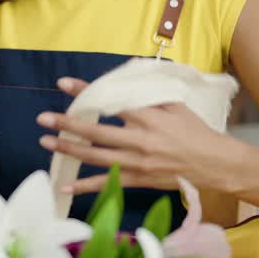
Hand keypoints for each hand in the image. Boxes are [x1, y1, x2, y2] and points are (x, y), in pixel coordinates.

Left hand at [35, 77, 242, 195]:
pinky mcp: (139, 180)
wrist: (215, 164)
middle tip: (43, 118)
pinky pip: (107, 183)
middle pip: (96, 133)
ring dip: (68, 150)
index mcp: (149, 118)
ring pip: (96, 158)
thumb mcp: (176, 105)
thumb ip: (151, 92)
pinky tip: (64, 184)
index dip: (86, 92)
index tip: (64, 83)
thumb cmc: (195, 132)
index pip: (110, 102)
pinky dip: (84, 185)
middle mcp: (140, 141)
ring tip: (46, 142)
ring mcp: (138, 163)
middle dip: (67, 124)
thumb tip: (130, 71)